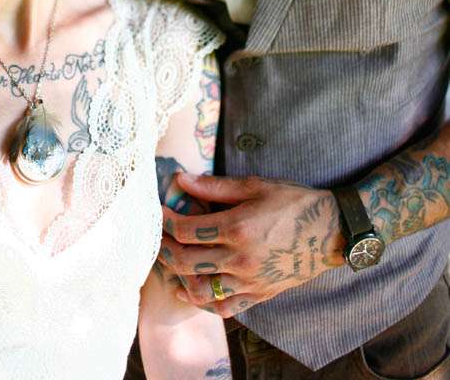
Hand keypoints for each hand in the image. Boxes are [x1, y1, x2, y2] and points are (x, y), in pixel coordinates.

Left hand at [158, 172, 344, 317]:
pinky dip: (203, 302)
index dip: (166, 222)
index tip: (158, 212)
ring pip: (201, 290)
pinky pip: (224, 307)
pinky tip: (190, 291)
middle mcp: (241, 259)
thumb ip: (215, 186)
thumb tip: (181, 180)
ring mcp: (250, 281)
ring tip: (170, 262)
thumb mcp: (255, 185)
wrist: (331, 231)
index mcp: (238, 228)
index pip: (187, 231)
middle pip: (187, 262)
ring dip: (179, 278)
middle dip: (165, 249)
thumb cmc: (294, 202)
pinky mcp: (260, 295)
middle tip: (157, 237)